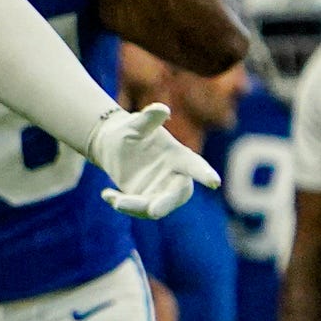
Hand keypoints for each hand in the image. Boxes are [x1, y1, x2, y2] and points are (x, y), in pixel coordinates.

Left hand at [87, 103, 218, 218]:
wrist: (114, 144)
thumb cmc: (132, 130)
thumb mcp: (137, 123)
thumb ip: (149, 118)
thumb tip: (160, 108)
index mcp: (179, 156)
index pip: (195, 166)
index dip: (205, 173)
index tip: (214, 182)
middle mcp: (174, 176)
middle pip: (177, 194)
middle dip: (167, 203)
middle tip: (153, 211)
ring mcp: (159, 190)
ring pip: (155, 206)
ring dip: (137, 207)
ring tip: (115, 201)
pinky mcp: (144, 199)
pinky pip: (136, 208)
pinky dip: (121, 204)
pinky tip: (106, 194)